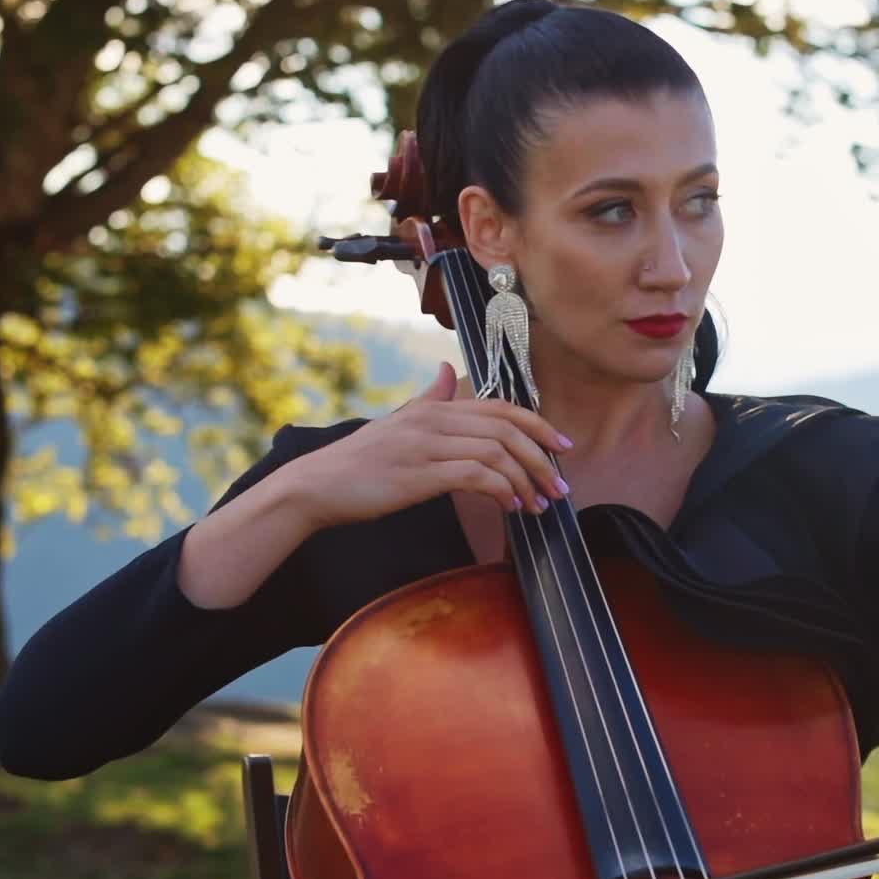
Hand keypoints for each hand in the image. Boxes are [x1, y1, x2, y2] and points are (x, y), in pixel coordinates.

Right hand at [291, 362, 571, 528]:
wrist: (316, 486)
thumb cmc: (359, 462)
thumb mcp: (398, 421)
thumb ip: (430, 398)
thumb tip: (448, 371)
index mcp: (434, 408)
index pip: (501, 407)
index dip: (538, 425)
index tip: (562, 447)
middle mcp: (434, 420)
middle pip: (507, 428)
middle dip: (541, 458)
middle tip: (559, 486)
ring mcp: (426, 446)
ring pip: (496, 452)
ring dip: (526, 480)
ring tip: (538, 504)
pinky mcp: (420, 474)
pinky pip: (476, 476)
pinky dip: (501, 491)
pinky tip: (509, 507)